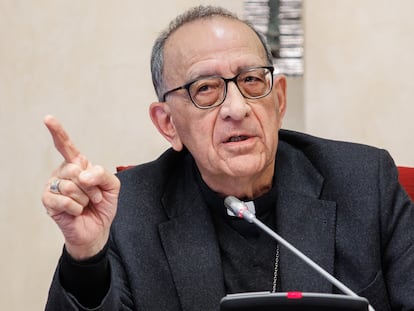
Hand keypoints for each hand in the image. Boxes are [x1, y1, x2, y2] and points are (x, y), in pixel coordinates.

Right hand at [41, 115, 119, 259]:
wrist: (98, 229)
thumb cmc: (102, 206)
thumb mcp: (112, 186)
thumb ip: (101, 174)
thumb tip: (82, 174)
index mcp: (78, 165)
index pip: (66, 146)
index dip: (57, 132)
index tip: (48, 119)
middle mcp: (63, 172)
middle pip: (76, 169)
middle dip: (92, 186)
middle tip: (95, 196)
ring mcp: (54, 186)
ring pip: (71, 185)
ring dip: (85, 198)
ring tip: (86, 204)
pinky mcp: (48, 201)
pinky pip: (65, 200)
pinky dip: (77, 208)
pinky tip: (77, 211)